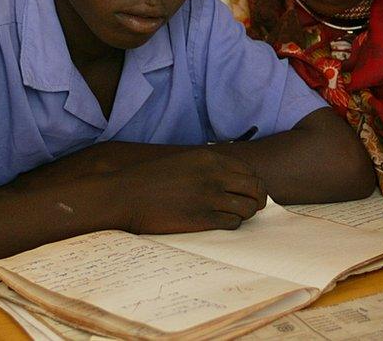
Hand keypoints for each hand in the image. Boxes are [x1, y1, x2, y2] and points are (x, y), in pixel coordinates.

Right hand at [112, 150, 266, 233]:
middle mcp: (215, 175)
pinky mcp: (203, 218)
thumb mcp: (183, 162)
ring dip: (245, 213)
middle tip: (250, 206)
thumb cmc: (150, 180)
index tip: (247, 192)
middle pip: (256, 188)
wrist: (125, 196)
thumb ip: (208, 168)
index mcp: (210, 158)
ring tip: (233, 215)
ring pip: (249, 207)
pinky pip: (233, 223)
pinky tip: (219, 222)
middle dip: (257, 199)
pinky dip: (231, 224)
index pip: (249, 171)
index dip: (252, 183)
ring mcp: (210, 197)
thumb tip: (231, 179)